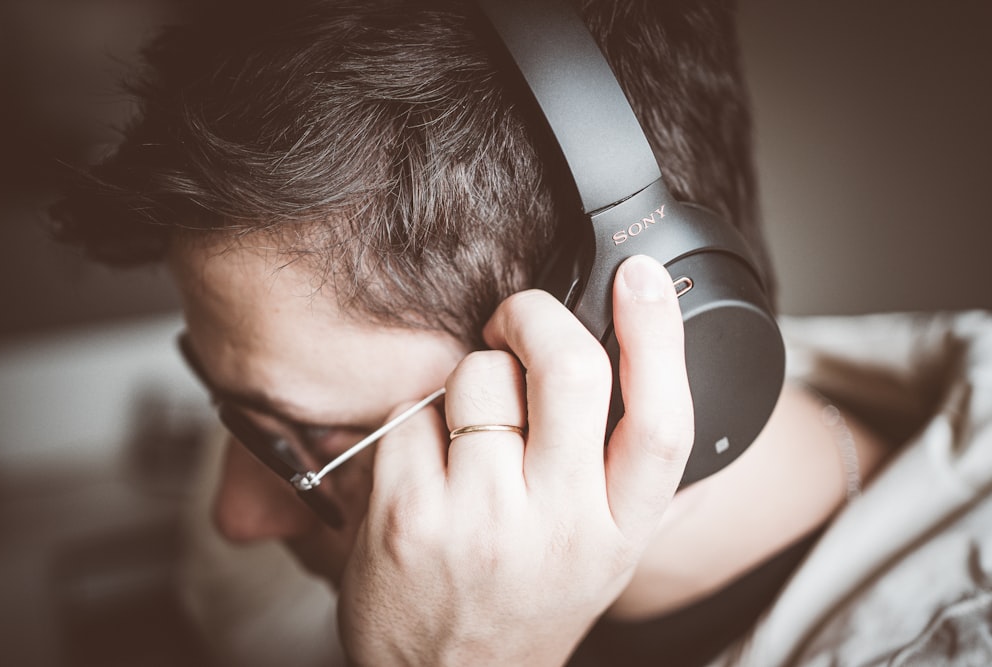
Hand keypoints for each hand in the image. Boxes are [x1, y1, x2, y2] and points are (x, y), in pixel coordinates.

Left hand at [337, 255, 693, 665]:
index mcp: (621, 530)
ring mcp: (482, 523)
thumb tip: (608, 343)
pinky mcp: (409, 518)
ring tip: (467, 434)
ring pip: (478, 376)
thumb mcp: (597, 547)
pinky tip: (423, 468)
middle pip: (571, 370)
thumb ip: (608, 459)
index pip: (664, 420)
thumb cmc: (524, 600)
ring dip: (469, 380)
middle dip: (533, 316)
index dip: (660, 335)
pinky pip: (412, 411)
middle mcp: (562, 528)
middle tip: (513, 321)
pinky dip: (415, 421)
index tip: (643, 276)